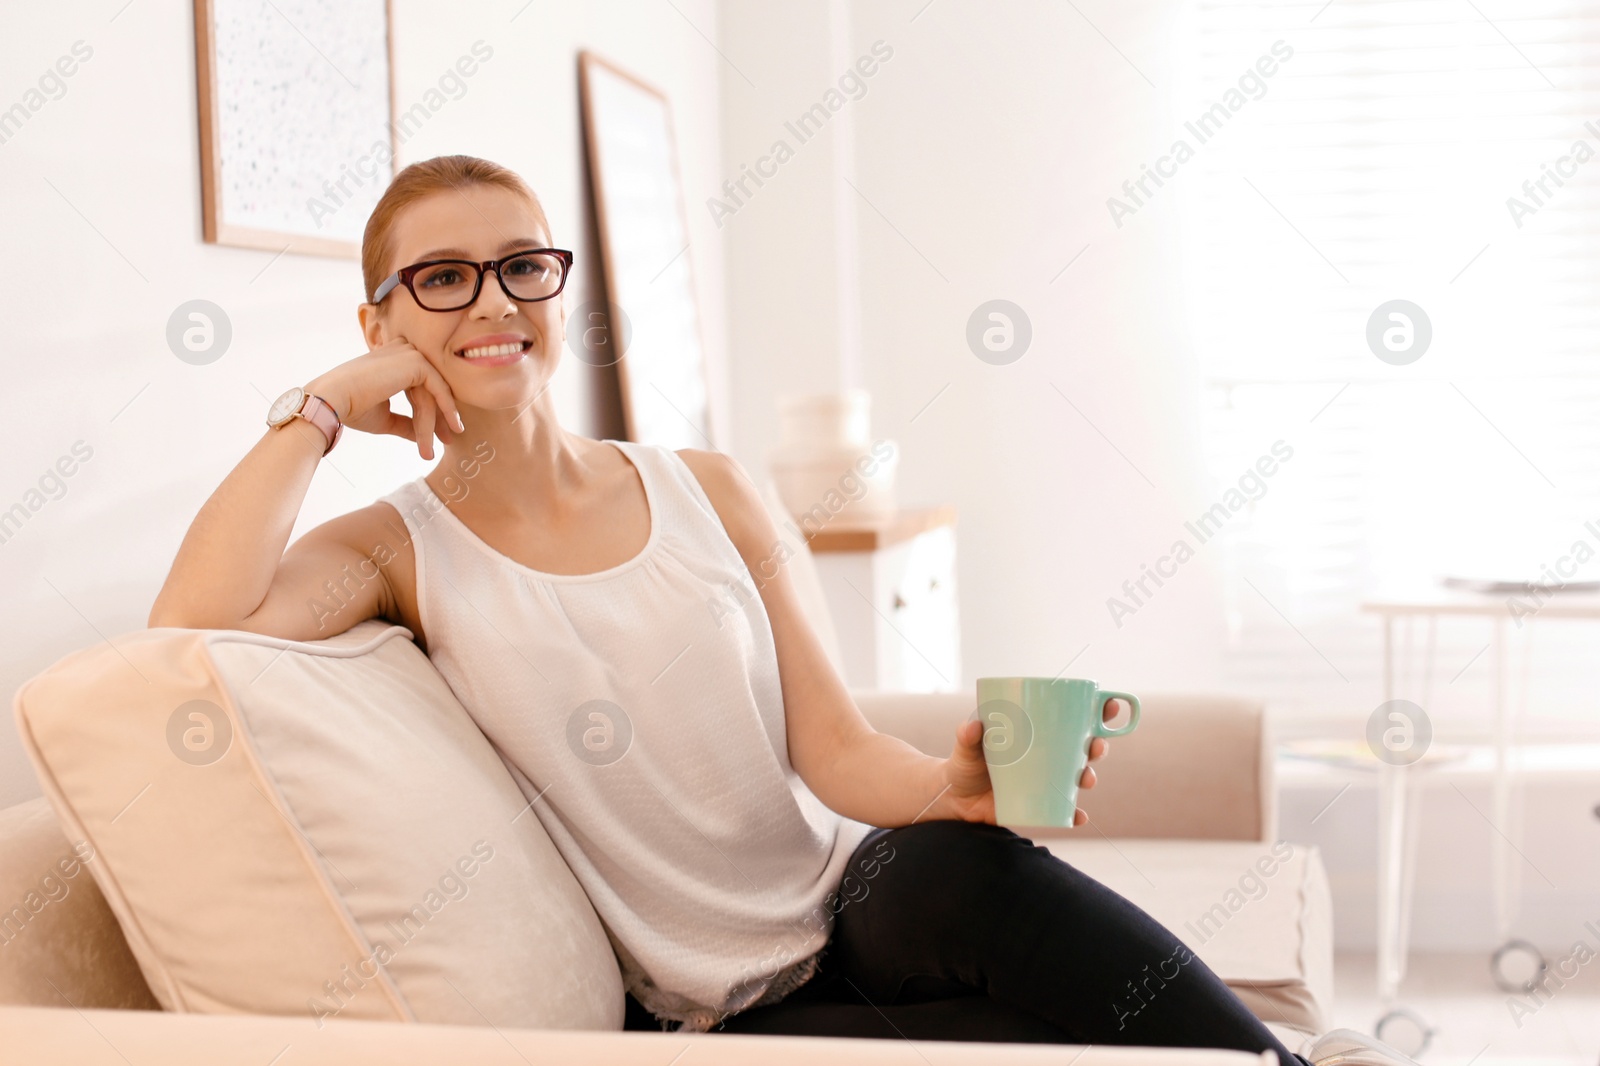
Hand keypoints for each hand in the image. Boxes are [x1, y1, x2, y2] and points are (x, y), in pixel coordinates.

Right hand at [304, 338, 465, 460]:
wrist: (332, 400)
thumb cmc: (352, 408)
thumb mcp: (385, 418)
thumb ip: (407, 423)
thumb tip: (423, 437)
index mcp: (394, 359)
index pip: (422, 386)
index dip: (433, 412)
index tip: (443, 435)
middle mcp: (403, 350)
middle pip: (431, 389)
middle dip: (441, 417)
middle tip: (450, 441)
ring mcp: (410, 352)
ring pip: (433, 393)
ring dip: (433, 423)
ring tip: (430, 451)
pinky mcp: (415, 361)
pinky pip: (437, 390)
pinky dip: (444, 411)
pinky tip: (449, 429)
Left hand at [938, 699, 1122, 827]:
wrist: (955, 800)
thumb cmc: (965, 765)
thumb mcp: (965, 748)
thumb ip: (967, 736)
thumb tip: (973, 726)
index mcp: (1038, 735)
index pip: (1072, 721)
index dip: (1096, 713)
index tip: (1110, 706)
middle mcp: (1048, 757)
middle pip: (1083, 748)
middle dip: (1099, 745)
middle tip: (1097, 746)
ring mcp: (1046, 782)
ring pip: (1078, 778)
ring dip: (1089, 776)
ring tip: (1086, 778)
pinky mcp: (1040, 806)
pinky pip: (1064, 811)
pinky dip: (1074, 814)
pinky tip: (1079, 816)